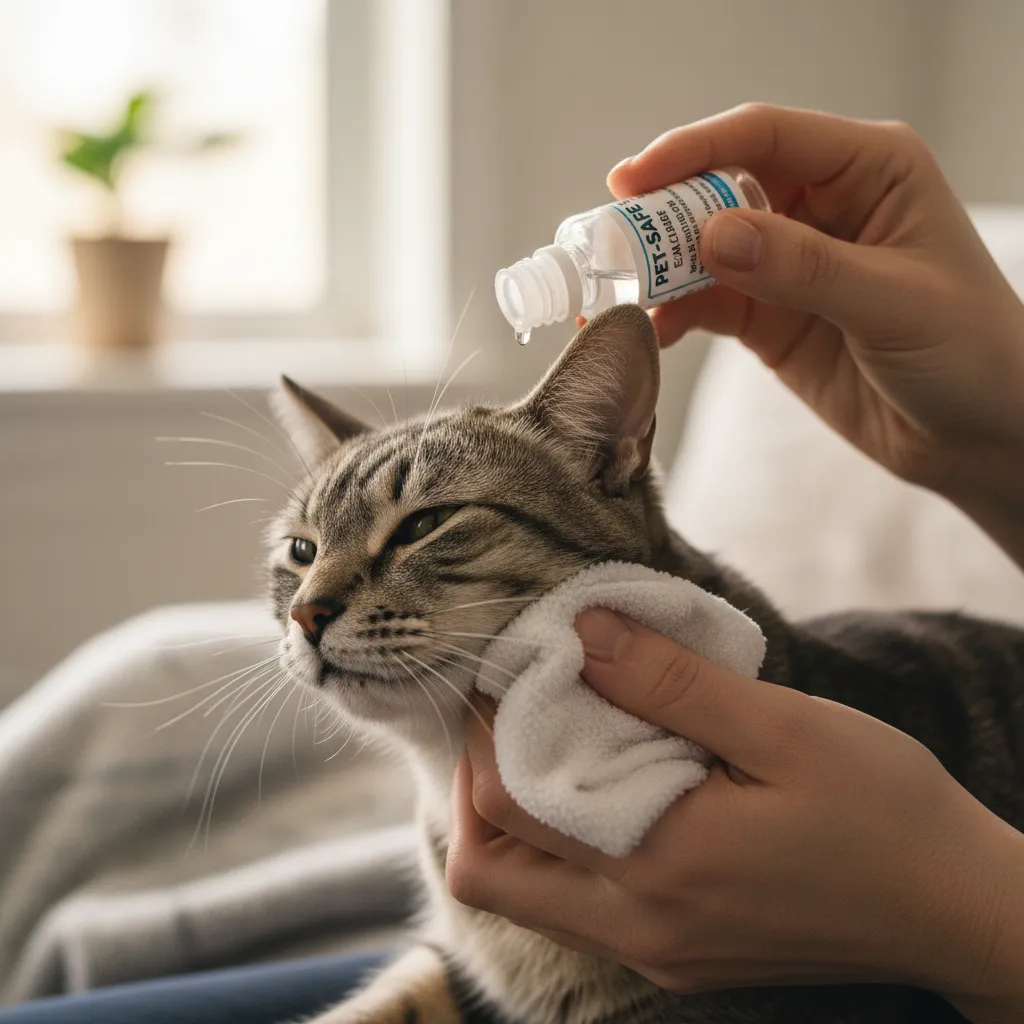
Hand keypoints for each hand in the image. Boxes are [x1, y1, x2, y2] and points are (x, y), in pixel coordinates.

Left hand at [447, 609, 1023, 1020]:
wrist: (960, 911)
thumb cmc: (886, 814)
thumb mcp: (783, 729)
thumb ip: (670, 682)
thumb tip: (582, 630)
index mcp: (657, 869)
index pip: (507, 805)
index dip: (488, 728)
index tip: (512, 668)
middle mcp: (639, 929)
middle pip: (489, 872)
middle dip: (481, 784)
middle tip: (518, 712)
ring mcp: (656, 954)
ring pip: (527, 895)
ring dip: (518, 817)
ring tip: (560, 740)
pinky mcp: (678, 956)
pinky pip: (577, 906)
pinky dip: (564, 845)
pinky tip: (609, 786)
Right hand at [608, 104, 1023, 564]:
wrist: (976, 437)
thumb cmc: (969, 353)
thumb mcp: (892, 303)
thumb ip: (803, 267)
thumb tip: (712, 236)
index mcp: (868, 169)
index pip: (764, 137)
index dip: (692, 151)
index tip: (631, 181)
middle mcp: (821, 205)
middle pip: (721, 188)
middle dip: (663, 214)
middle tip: (610, 245)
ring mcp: (789, 263)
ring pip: (704, 248)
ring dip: (660, 269)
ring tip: (619, 295)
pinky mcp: (769, 316)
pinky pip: (706, 303)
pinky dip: (674, 314)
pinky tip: (653, 331)